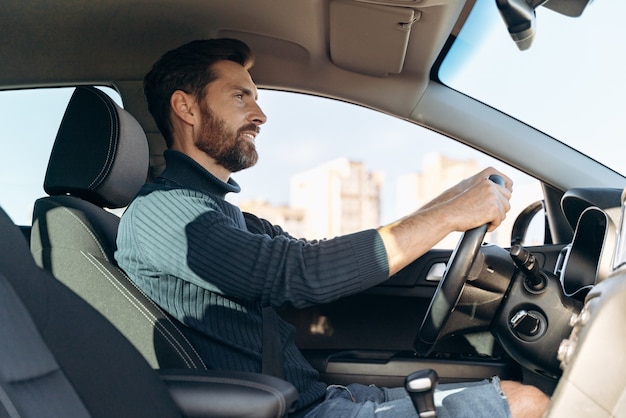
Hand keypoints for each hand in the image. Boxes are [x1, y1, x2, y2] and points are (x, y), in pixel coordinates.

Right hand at [377, 167, 512, 275]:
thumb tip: (498, 193)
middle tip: (486, 214)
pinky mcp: (494, 209)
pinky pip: (500, 220)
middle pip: (507, 199)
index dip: (503, 197)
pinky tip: (483, 224)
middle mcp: (491, 185)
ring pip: (505, 211)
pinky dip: (493, 225)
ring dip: (496, 217)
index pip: (507, 187)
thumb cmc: (456, 205)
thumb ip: (484, 189)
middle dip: (499, 208)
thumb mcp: (472, 191)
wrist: (448, 214)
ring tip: (482, 219)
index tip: (498, 202)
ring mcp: (493, 196)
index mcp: (486, 179)